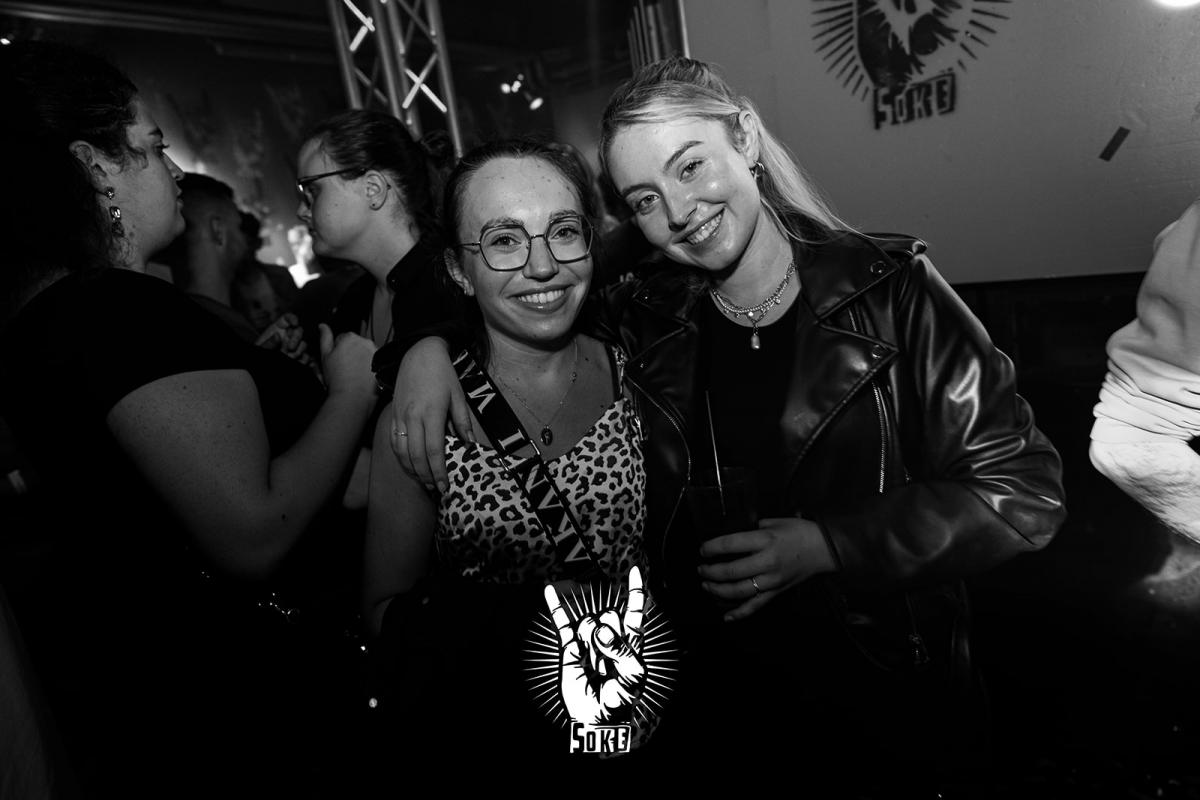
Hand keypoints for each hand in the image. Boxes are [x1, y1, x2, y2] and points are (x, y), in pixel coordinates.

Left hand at [256, 313, 318, 375]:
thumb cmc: (258, 357)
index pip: (287, 318)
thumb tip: (278, 336)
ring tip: (290, 358)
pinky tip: (298, 363)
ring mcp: (294, 348)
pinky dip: (304, 360)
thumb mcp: (259, 350)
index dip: (292, 318)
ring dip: (299, 351)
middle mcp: (287, 337)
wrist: (259, 375)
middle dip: (296, 338)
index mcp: (277, 331)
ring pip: (304, 344)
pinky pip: (306, 357)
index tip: (294, 323)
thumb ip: (268, 343)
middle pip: (299, 330)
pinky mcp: (298, 359)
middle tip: (290, 347)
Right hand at [318, 323, 375, 399]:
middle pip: (356, 344)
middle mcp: (365, 341)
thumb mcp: (325, 356)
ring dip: (361, 359)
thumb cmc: (338, 378)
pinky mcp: (383, 362)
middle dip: (351, 353)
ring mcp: (375, 352)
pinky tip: (363, 376)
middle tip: (346, 368)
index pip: (342, 338)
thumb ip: (325, 337)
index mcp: (350, 337)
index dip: (338, 350)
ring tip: (354, 373)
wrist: (353, 396)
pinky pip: (375, 361)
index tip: (338, 361)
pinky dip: (370, 366)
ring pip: (366, 352)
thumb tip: (322, 326)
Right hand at [389, 337, 474, 492]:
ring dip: (412, 470)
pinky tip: (409, 466)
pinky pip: (393, 441)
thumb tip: (470, 445)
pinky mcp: (393, 414)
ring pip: (401, 452)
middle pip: (416, 456)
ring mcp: (400, 416)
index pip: (434, 451)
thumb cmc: (443, 374)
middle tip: (436, 490)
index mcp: (432, 413)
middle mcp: (413, 417)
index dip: (439, 472)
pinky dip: (400, 458)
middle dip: (426, 476)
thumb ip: (463, 422)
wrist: (418, 353)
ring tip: (424, 482)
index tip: (446, 487)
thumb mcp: (458, 395)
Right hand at [545, 567, 646, 724]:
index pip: (635, 611)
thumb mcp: (634, 675)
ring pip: (590, 621)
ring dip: (592, 642)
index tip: (635, 571)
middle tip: (608, 662)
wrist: (597, 718)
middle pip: (610, 614)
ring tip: (595, 665)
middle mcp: (610, 635)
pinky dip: (556, 606)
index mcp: (630, 641)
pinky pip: (563, 623)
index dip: (636, 591)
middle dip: (609, 635)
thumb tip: (601, 630)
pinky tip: (549, 590)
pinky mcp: (570, 647)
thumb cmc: (621, 698)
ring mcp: (589, 640)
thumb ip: (622, 649)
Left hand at [698, 517, 836, 621]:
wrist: (825, 549)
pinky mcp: (776, 592)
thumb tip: (735, 536)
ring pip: (739, 591)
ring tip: (706, 585)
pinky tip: (726, 616)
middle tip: (701, 569)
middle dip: (711, 572)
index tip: (703, 550)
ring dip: (718, 590)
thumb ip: (753, 528)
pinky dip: (739, 613)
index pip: (731, 545)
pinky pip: (755, 606)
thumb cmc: (801, 532)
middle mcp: (767, 562)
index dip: (712, 548)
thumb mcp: (775, 521)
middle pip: (731, 571)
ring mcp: (772, 580)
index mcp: (765, 540)